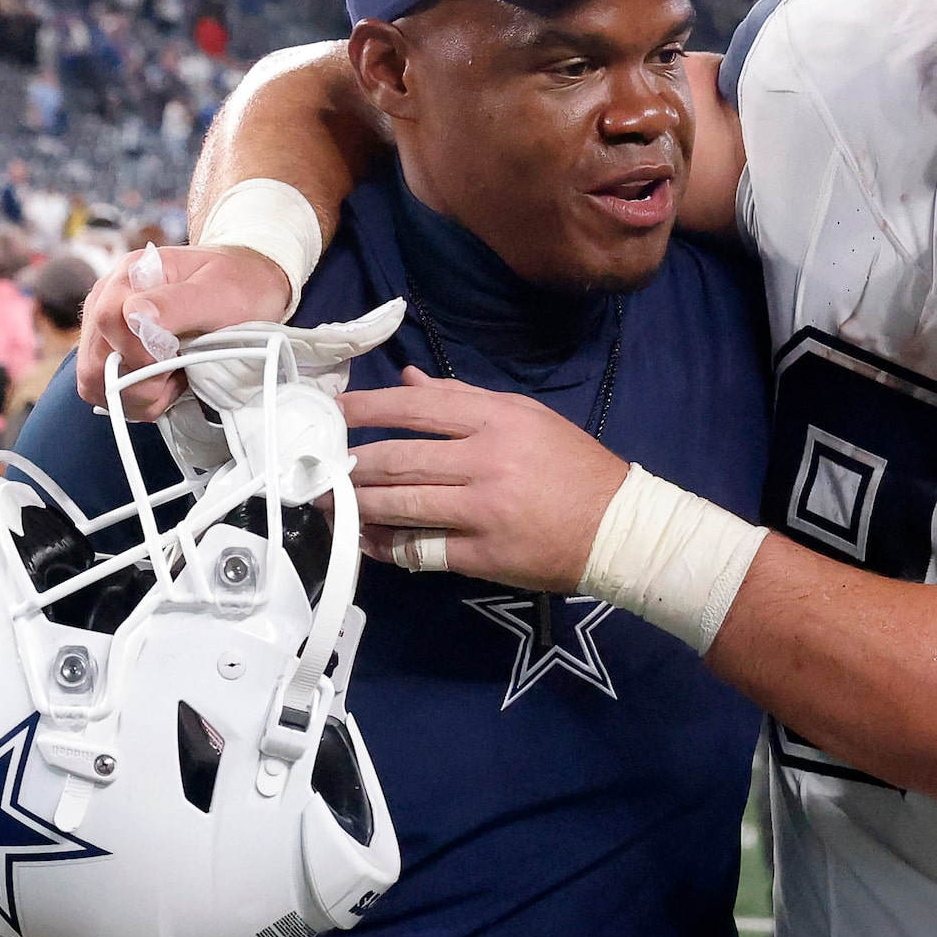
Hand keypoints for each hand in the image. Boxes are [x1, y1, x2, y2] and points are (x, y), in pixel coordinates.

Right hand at [77, 243, 292, 418]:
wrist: (248, 289)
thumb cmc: (237, 286)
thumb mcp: (219, 291)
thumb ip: (177, 302)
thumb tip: (134, 316)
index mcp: (131, 276)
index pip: (108, 321)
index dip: (140, 352)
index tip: (175, 357)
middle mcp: (109, 301)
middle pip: (94, 361)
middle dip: (141, 380)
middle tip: (179, 372)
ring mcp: (107, 331)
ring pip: (95, 382)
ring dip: (139, 395)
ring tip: (175, 378)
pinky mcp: (115, 356)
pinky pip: (108, 392)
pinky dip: (140, 401)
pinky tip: (168, 384)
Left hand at [341, 368, 626, 589]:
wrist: (618, 529)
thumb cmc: (574, 468)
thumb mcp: (527, 417)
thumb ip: (465, 399)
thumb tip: (408, 381)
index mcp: (498, 421)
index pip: (417, 408)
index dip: (367, 407)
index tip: (333, 411)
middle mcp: (487, 462)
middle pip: (399, 459)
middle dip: (350, 463)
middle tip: (318, 466)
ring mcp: (483, 511)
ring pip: (401, 505)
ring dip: (357, 504)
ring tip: (330, 502)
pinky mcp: (483, 555)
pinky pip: (420, 549)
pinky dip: (387, 545)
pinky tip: (366, 540)